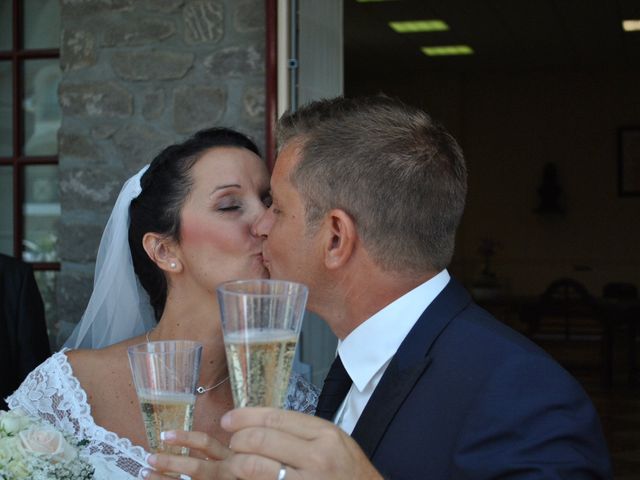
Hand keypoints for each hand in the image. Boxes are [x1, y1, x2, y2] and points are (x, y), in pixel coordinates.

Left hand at [142, 430, 234, 479]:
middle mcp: (226, 472)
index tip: (165, 435)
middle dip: (170, 462)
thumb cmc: (241, 470)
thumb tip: (191, 446)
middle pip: (195, 467)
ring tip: (145, 472)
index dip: (184, 438)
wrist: (254, 478)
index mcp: (232, 458)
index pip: (206, 443)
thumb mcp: (238, 461)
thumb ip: (220, 455)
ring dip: (162, 479)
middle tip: (151, 457)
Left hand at [219, 408, 382, 479]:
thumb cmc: (349, 472)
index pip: (275, 419)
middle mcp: (317, 457)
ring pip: (254, 467)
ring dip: (236, 464)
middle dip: (237, 440)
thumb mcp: (334, 442)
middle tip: (232, 443)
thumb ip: (302, 431)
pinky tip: (245, 478)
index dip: (245, 417)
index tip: (229, 419)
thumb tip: (259, 423)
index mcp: (325, 434)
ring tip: (234, 463)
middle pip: (260, 440)